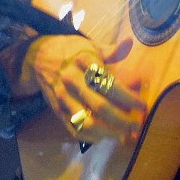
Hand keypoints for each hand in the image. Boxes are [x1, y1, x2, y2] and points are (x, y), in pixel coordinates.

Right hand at [22, 34, 145, 140]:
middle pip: (100, 106)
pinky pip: (74, 129)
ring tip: (123, 134)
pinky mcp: (57, 110)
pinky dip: (91, 136)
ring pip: (87, 121)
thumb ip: (111, 50)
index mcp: (83, 62)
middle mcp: (72, 80)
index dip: (128, 97)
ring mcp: (63, 97)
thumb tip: (130, 43)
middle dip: (122, 119)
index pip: (109, 83)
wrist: (38, 57)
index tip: (142, 105)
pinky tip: (104, 136)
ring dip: (108, 132)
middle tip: (137, 124)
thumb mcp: (90, 45)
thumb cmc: (70, 50)